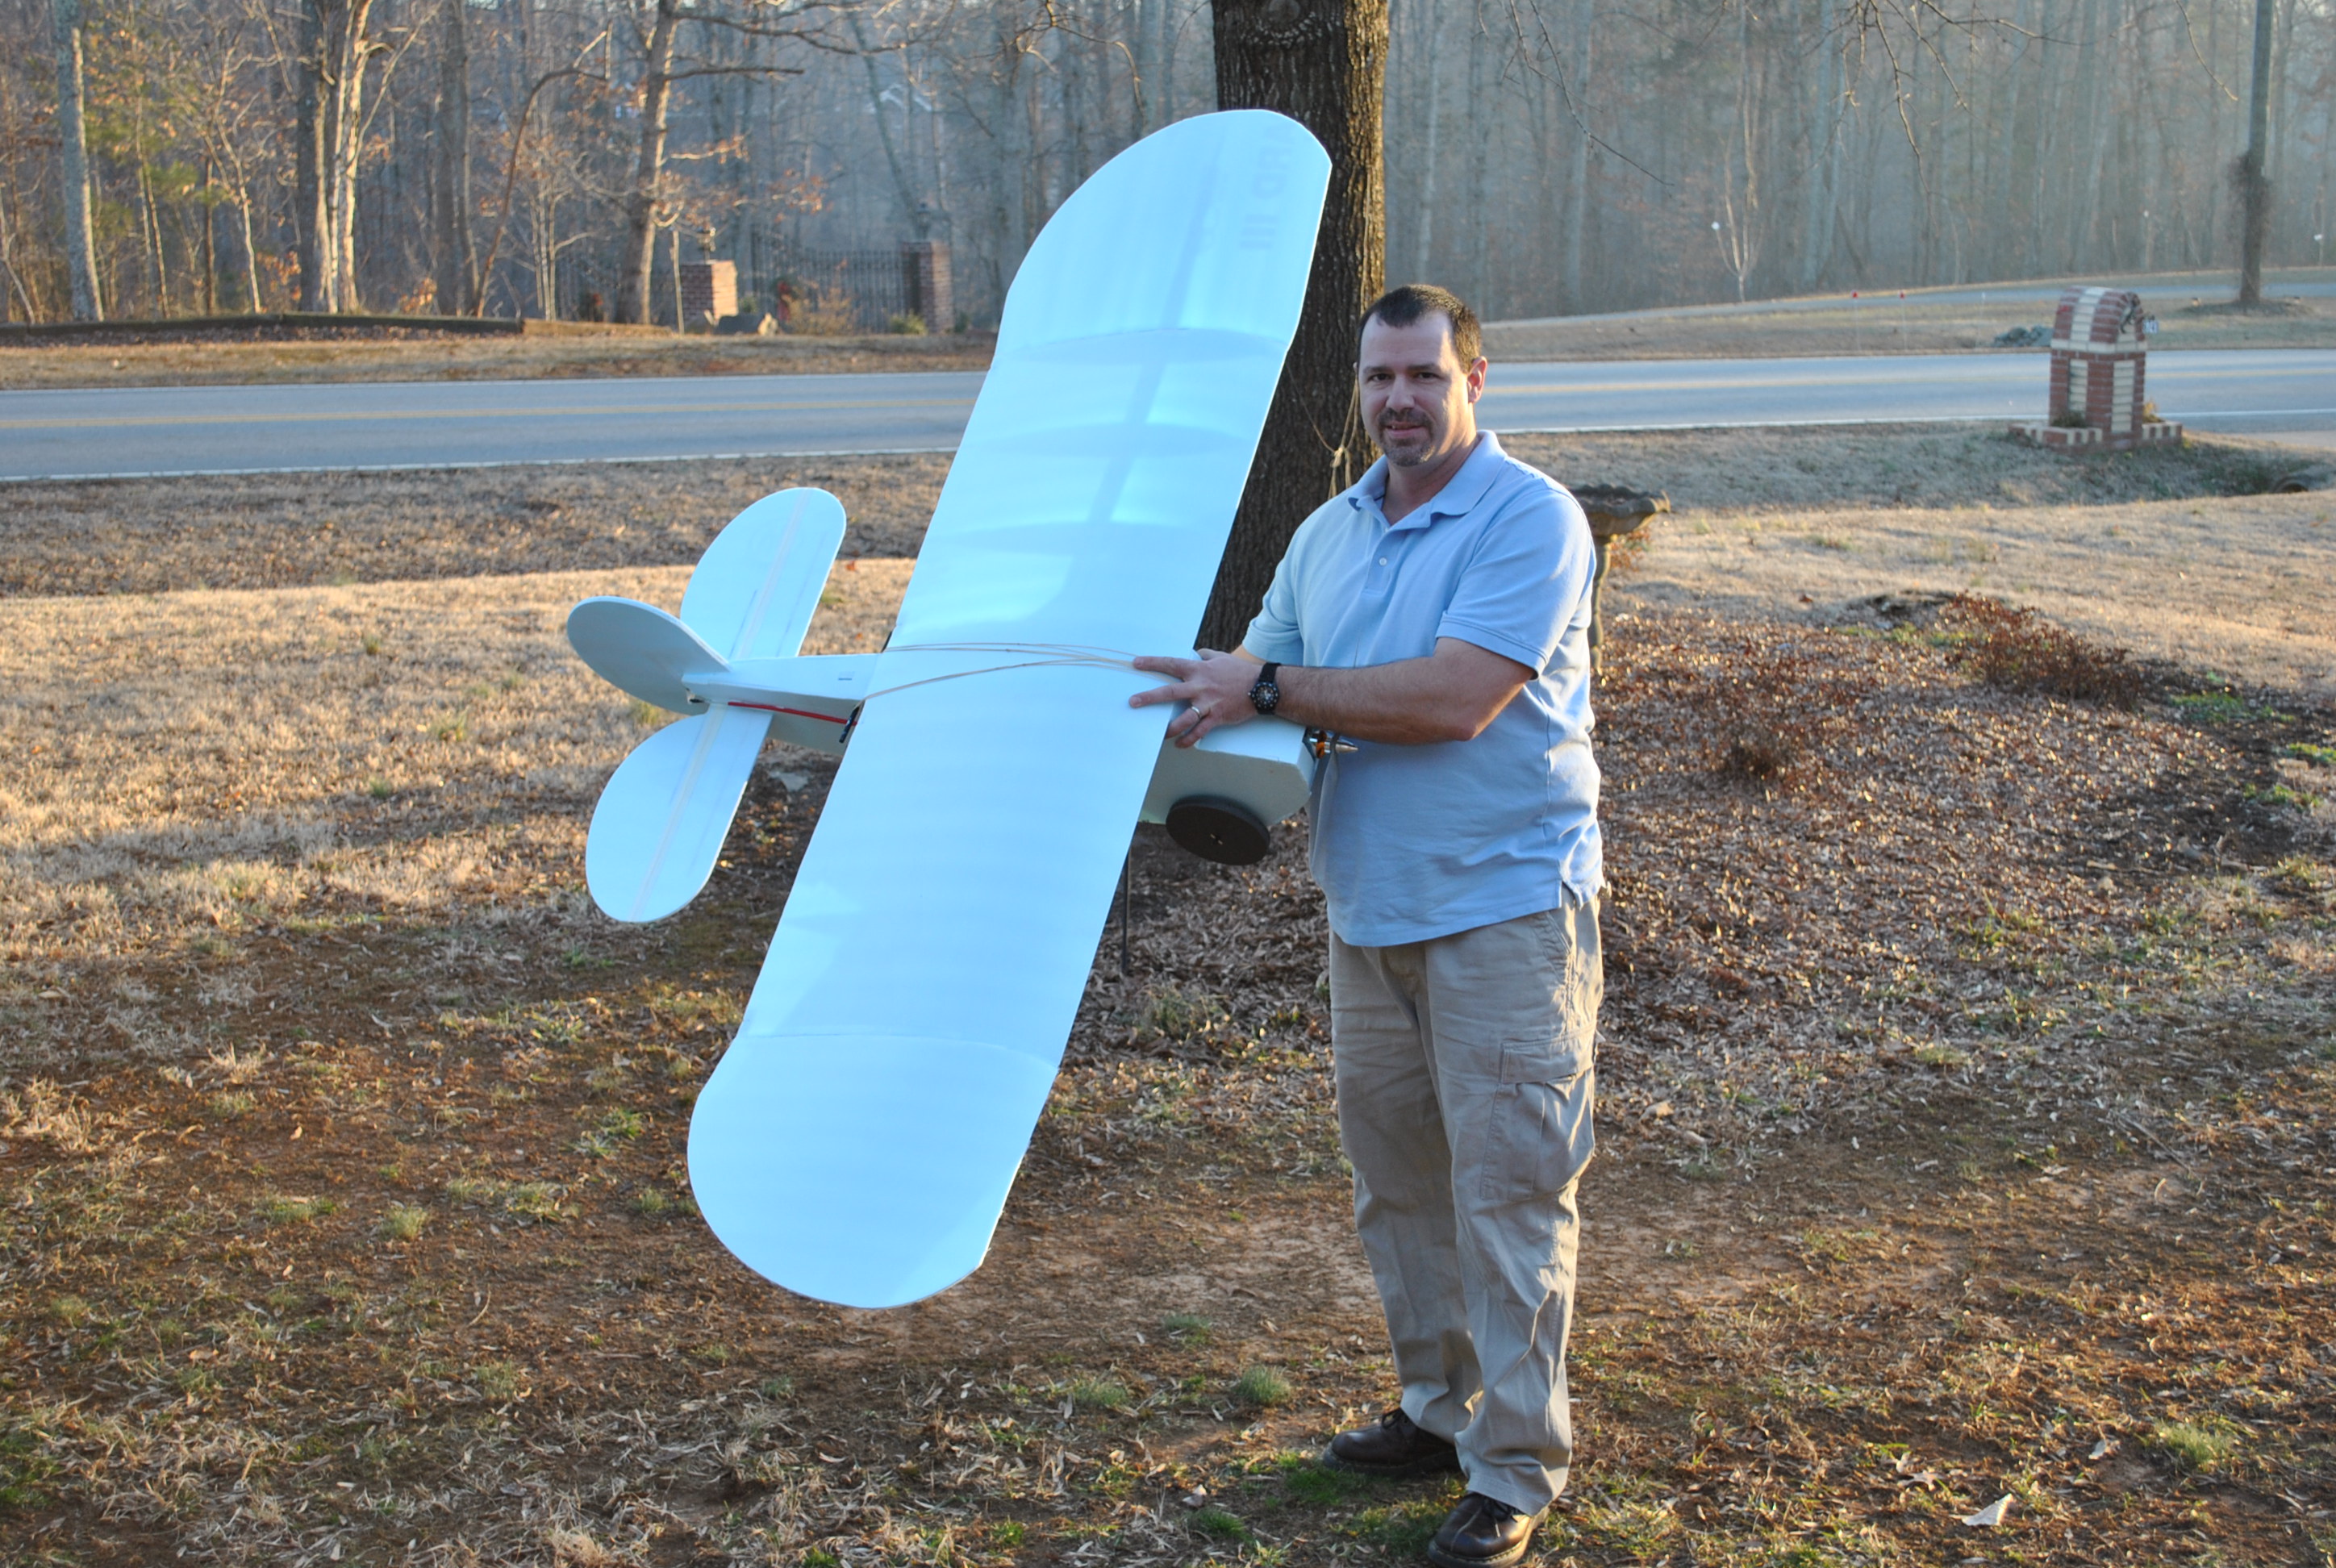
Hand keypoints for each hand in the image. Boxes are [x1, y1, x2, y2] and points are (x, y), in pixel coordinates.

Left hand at [1128, 649, 1261, 747]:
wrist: (1261, 687)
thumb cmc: (1239, 671)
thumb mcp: (1220, 657)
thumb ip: (1204, 656)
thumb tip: (1195, 653)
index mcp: (1199, 670)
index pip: (1171, 664)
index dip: (1153, 663)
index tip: (1136, 663)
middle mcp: (1200, 687)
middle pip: (1170, 693)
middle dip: (1149, 697)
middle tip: (1134, 702)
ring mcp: (1208, 704)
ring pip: (1184, 718)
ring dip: (1169, 728)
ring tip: (1159, 734)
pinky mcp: (1217, 717)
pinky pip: (1200, 732)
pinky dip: (1188, 740)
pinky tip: (1179, 745)